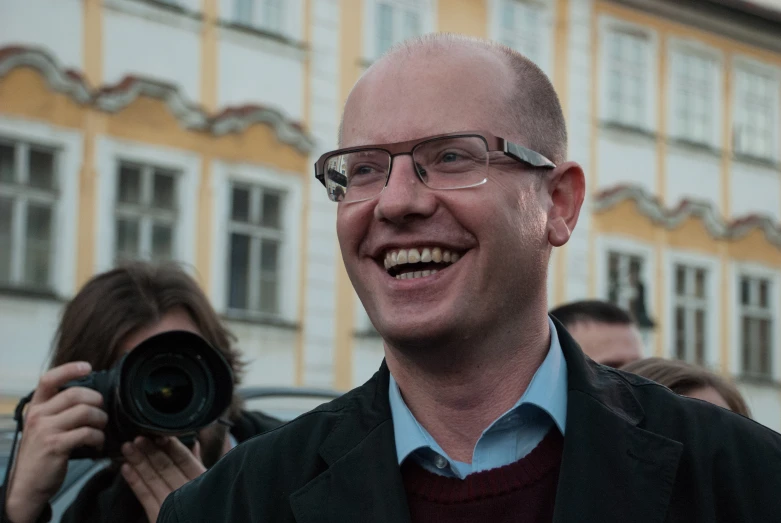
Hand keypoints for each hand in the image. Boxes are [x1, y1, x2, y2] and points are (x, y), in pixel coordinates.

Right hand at [5, 362, 106, 522]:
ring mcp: (46, 430)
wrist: (27, 486)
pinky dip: (98, 438)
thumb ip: (58, 411)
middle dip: (96, 401)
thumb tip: (87, 397)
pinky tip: (97, 444)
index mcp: (36, 408)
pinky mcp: (56, 445)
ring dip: (100, 420)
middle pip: (75, 394)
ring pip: (84, 412)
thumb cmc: (41, 455)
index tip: (87, 367)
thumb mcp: (42, 427)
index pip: (49, 379)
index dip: (69, 369)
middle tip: (101, 412)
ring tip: (100, 429)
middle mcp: (38, 416)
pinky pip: (87, 432)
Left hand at [120, 436, 206, 522]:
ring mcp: (171, 504)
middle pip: (166, 467)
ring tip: (127, 448)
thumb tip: (195, 442)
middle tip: (138, 437)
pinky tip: (125, 468)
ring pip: (153, 479)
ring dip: (139, 461)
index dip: (172, 446)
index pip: (184, 459)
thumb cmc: (198, 501)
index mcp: (199, 479)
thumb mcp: (204, 480)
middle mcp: (186, 490)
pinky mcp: (157, 517)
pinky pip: (144, 496)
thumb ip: (197, 463)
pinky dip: (134, 481)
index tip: (159, 434)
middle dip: (150, 451)